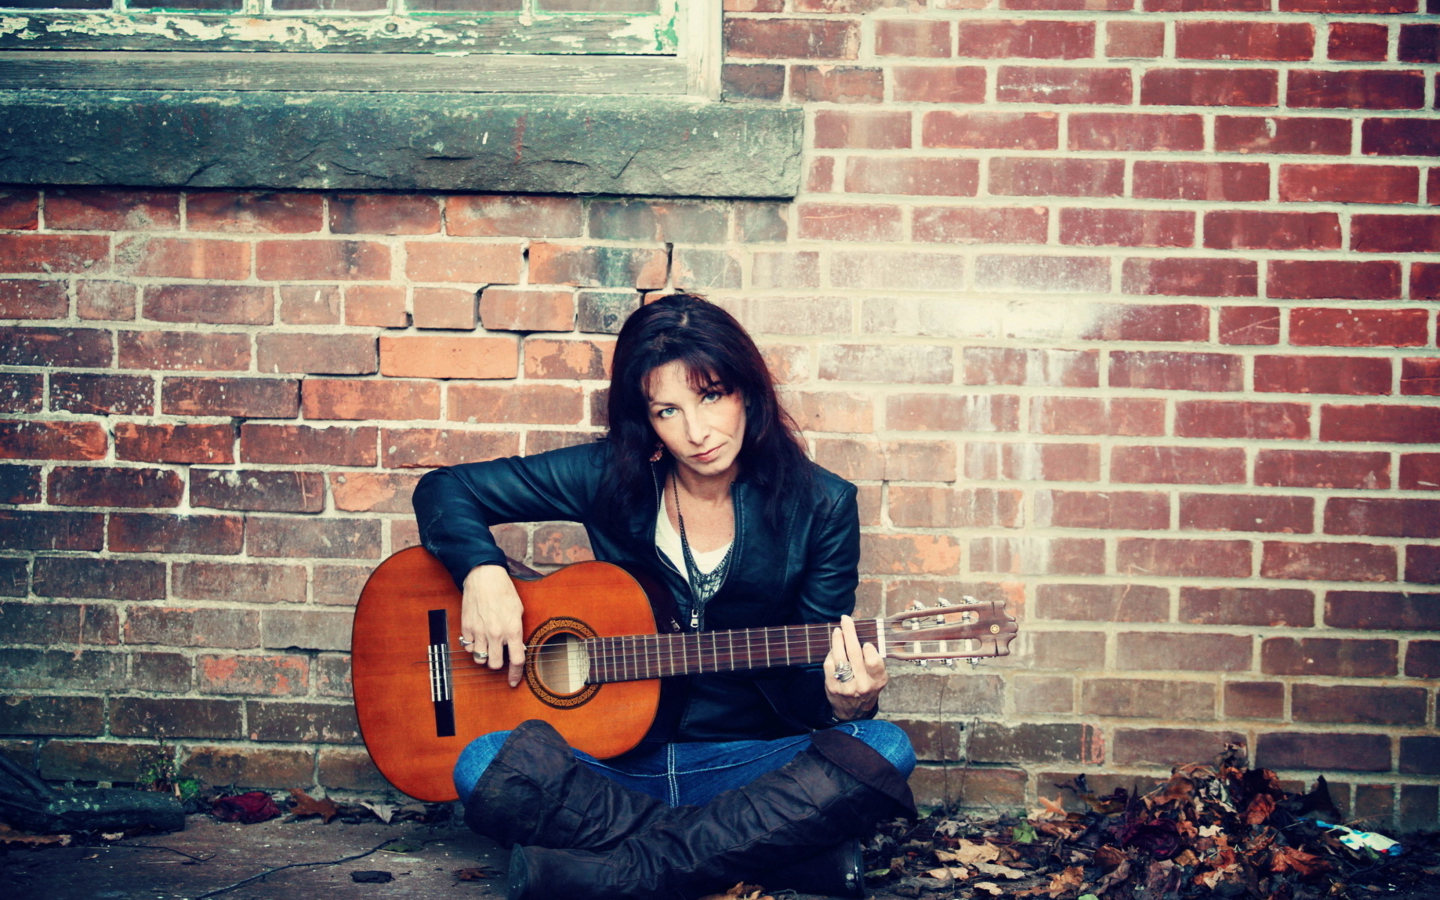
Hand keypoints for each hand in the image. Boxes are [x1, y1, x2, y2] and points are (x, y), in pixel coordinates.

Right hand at [461, 564, 526, 686]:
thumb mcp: (518, 611)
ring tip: (487, 646)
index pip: (516, 660)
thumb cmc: (504, 591)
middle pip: (495, 664)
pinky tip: (477, 637)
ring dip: (484, 656)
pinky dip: (472, 646)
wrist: (484, 577)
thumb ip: (517, 631)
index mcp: (513, 629)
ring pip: (480, 659)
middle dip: (498, 663)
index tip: (513, 682)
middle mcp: (496, 634)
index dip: (516, 675)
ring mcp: (480, 632)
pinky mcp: (467, 628)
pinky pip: (468, 647)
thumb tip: (516, 648)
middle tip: (499, 655)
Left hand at [823, 614, 886, 720]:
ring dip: (837, 640)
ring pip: (840, 657)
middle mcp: (862, 685)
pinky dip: (831, 654)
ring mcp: (846, 686)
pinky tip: (833, 648)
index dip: (869, 649)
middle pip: (854, 654)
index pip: (874, 662)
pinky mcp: (832, 687)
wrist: (853, 712)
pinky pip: (829, 665)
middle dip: (850, 633)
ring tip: (838, 630)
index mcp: (877, 681)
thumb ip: (875, 662)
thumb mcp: (878, 679)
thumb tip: (864, 639)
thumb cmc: (867, 689)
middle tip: (846, 620)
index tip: (865, 642)